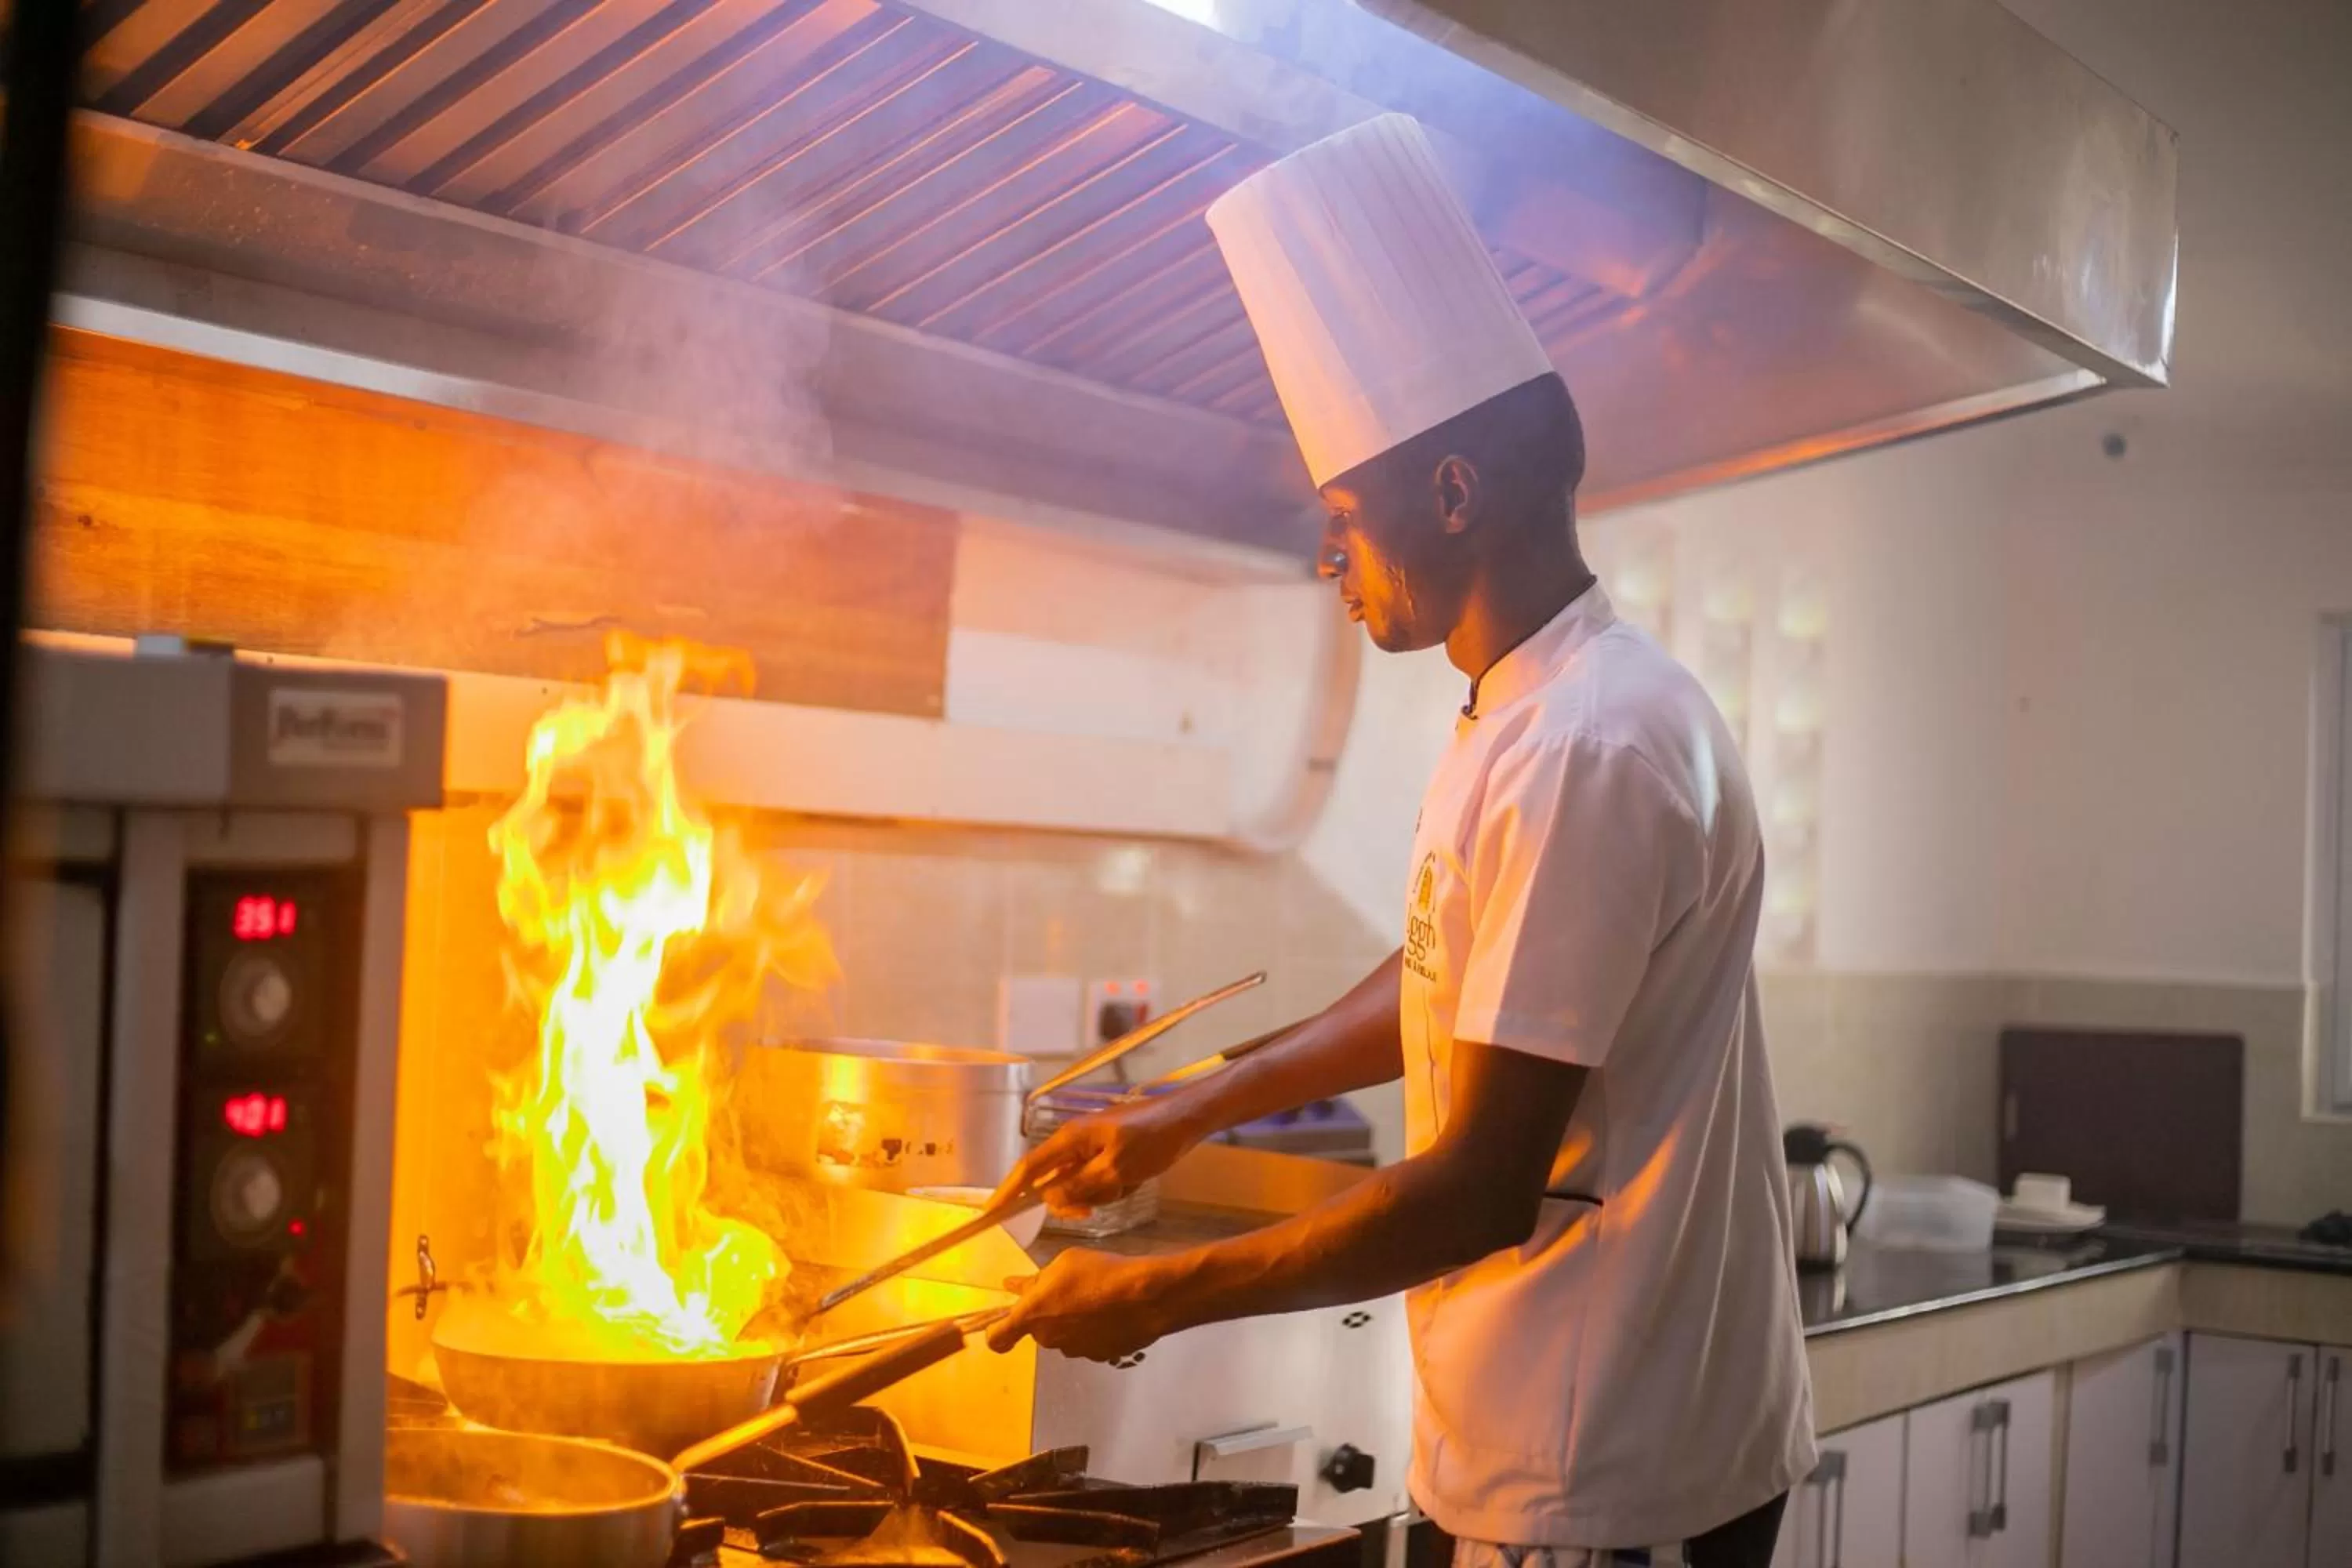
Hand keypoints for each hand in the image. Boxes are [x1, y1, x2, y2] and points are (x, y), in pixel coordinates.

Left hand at [985, 1251, 1176, 1361]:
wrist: (1146, 1297)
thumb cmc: (1099, 1273)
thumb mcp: (1064, 1263)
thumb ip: (1036, 1280)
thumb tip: (1014, 1286)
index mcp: (1033, 1316)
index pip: (997, 1339)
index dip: (996, 1332)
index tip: (1003, 1322)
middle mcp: (1049, 1339)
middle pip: (1039, 1328)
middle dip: (1048, 1312)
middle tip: (1068, 1288)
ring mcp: (1076, 1351)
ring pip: (1065, 1334)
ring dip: (1072, 1320)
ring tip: (1096, 1296)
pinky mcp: (1100, 1356)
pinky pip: (1088, 1341)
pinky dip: (1094, 1329)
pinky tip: (1111, 1311)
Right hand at [993, 1093, 1207, 1216]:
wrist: (1187, 1119)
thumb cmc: (1152, 1138)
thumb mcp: (1117, 1168)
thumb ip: (1081, 1185)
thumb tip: (1050, 1199)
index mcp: (1070, 1139)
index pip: (1029, 1168)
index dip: (1007, 1191)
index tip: (990, 1212)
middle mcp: (1075, 1143)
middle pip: (1055, 1184)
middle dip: (1075, 1198)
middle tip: (1098, 1202)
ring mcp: (1091, 1149)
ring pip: (1080, 1187)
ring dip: (1102, 1193)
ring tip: (1129, 1179)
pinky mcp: (1108, 1155)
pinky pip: (1100, 1183)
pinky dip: (1116, 1187)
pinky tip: (1137, 1177)